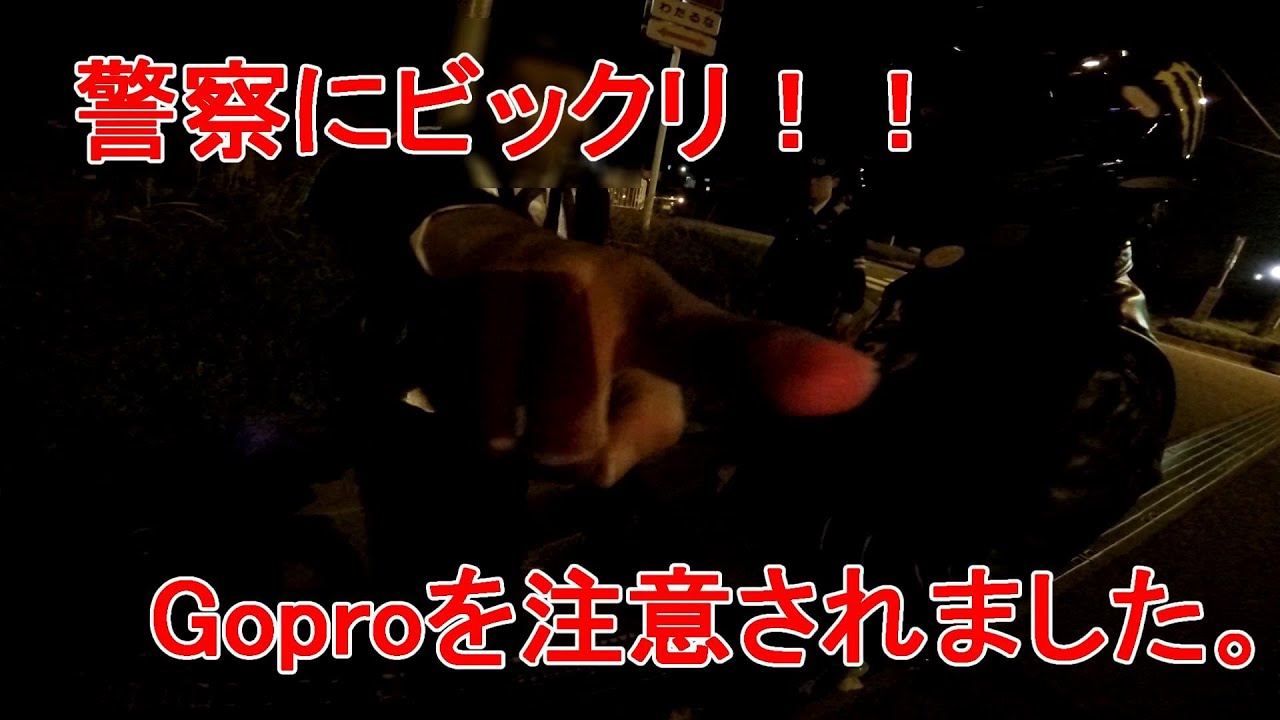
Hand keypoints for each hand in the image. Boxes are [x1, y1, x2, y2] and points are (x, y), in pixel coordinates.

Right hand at [415, 206, 879, 486]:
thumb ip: (643, 427)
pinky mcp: (438, 306)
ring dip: (508, 439)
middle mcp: (580, 285)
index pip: (713, 345)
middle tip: (558, 407)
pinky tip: (472, 375)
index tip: (852, 381)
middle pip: (571, 443)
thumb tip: (602, 457)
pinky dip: (465, 422)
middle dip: (560, 450)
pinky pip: (452, 419)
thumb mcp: (634, 374)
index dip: (777, 366)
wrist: (470, 263)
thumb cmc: (580, 329)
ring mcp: (503, 289)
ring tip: (513, 385)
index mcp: (651, 306)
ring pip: (507, 440)